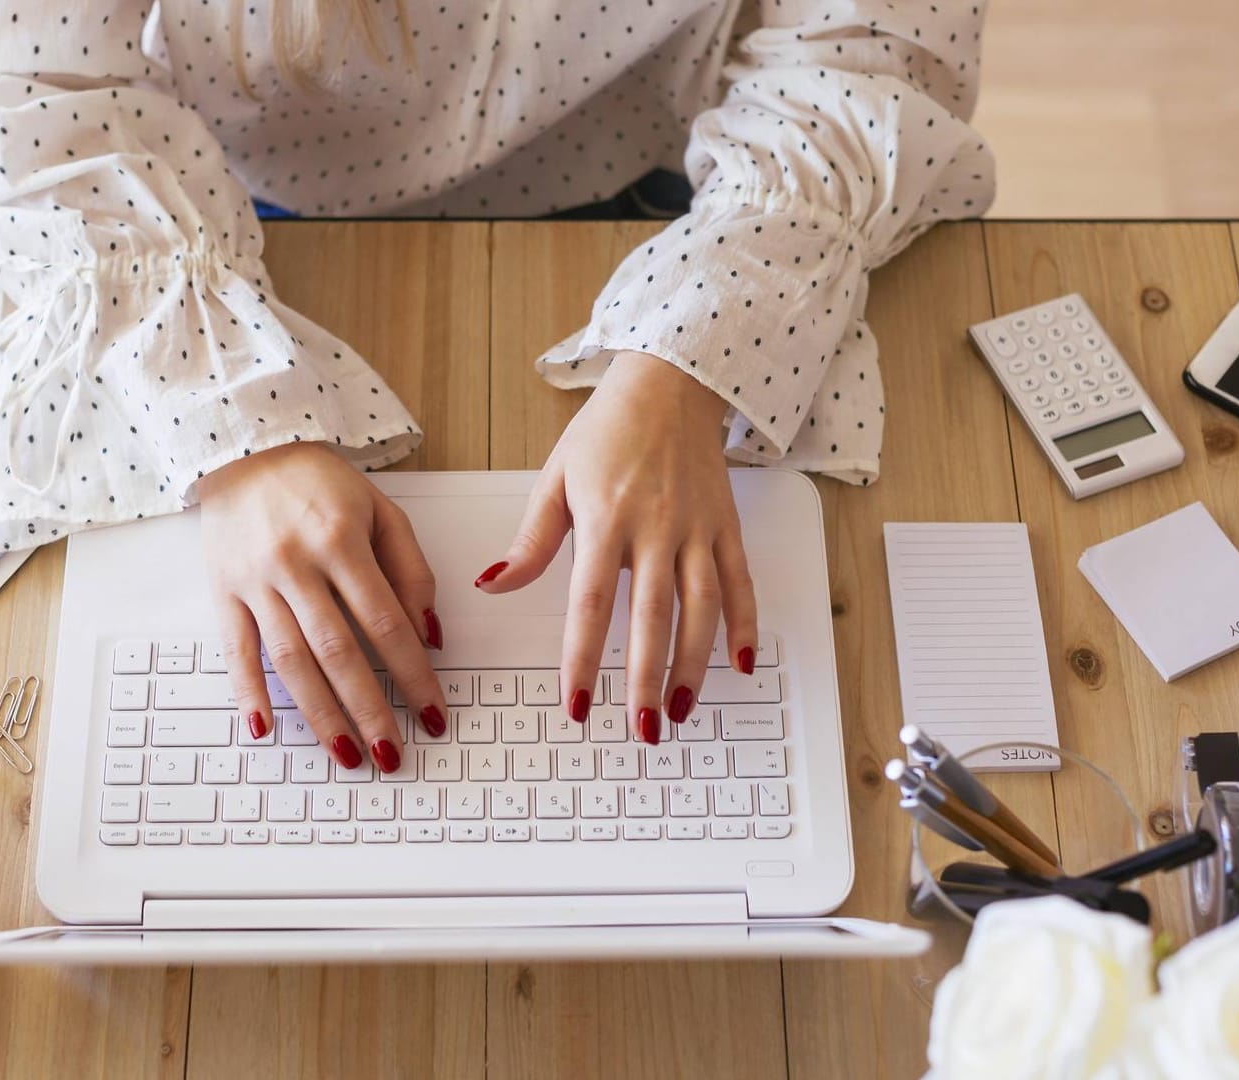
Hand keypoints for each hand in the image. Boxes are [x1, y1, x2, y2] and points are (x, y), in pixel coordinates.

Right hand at [199, 442, 447, 772]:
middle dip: (370, 709)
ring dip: (320, 714)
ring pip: (291, 660)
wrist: (247, 448)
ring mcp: (256, 580)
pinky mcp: (223, 590)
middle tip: (392, 754)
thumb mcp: (382, 511)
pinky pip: (236, 650)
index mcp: (342, 540)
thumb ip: (411, 572)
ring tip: (346, 753)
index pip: (386, 622)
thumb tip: (429, 636)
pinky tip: (265, 729)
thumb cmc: (320, 483)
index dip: (413, 673)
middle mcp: (297, 563)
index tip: (432, 712)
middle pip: (339, 651)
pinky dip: (248, 693)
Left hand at [476, 351, 756, 744]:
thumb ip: (530, 541)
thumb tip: (492, 585)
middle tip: (642, 729)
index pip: (591, 603)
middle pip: (652, 617)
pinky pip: (741, 584)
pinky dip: (746, 626)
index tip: (577, 704)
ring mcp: (698, 529)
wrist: (670, 382)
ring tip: (680, 710)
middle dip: (646, 679)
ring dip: (693, 666)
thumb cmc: (607, 431)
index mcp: (607, 518)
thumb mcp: (556, 479)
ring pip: (701, 609)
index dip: (582, 658)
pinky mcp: (727, 526)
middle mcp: (657, 528)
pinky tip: (743, 666)